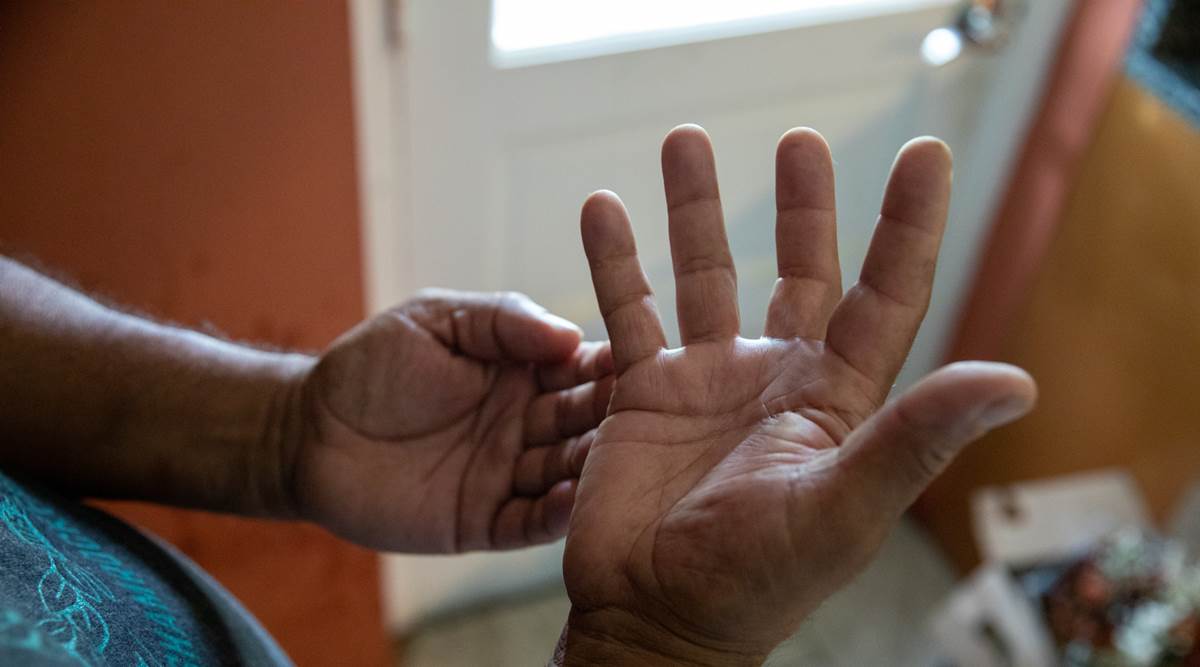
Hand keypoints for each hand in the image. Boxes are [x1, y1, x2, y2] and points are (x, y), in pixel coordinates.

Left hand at [285, 290, 612, 551]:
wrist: (307, 432)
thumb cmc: (373, 365)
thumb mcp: (438, 321)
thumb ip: (502, 322)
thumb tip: (571, 335)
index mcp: (525, 371)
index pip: (581, 369)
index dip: (609, 367)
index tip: (641, 362)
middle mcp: (527, 424)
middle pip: (583, 424)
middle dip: (612, 421)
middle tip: (648, 422)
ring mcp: (508, 475)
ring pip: (566, 474)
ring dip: (594, 471)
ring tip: (623, 470)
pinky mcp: (485, 522)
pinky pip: (528, 523)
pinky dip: (556, 518)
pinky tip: (577, 506)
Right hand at [556, 126, 1036, 664]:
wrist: (654, 619)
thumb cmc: (756, 582)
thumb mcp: (842, 508)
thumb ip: (915, 439)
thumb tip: (1016, 382)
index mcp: (837, 403)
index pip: (887, 296)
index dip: (909, 225)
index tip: (924, 153)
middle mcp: (778, 381)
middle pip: (800, 272)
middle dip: (803, 206)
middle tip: (801, 140)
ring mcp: (708, 383)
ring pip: (706, 277)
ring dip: (694, 210)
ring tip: (685, 140)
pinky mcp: (643, 395)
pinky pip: (630, 312)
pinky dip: (614, 261)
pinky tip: (601, 207)